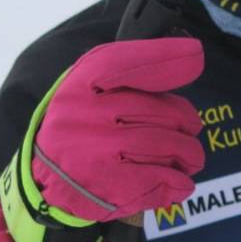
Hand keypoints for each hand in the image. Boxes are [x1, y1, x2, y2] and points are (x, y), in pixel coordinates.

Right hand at [29, 36, 206, 220]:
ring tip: (190, 157)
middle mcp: (88, 114)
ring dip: (189, 153)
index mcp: (83, 84)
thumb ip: (131, 70)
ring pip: (166, 145)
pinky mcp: (108, 185)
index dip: (167, 58)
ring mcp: (98, 151)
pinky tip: (180, 180)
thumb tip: (188, 56)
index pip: (128, 63)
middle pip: (162, 111)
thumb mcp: (91, 88)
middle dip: (186, 120)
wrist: (45, 180)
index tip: (195, 56)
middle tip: (191, 128)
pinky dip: (179, 181)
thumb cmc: (82, 125)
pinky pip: (161, 179)